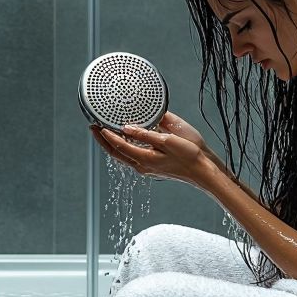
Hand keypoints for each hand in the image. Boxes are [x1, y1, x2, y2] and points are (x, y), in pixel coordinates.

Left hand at [91, 111, 214, 186]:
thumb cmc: (189, 156)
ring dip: (112, 144)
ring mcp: (147, 168)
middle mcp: (142, 166)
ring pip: (123, 156)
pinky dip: (124, 147)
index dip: (107, 135)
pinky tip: (125, 139)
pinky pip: (132, 156)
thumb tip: (127, 128)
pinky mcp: (152, 167)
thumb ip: (145, 134)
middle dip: (103, 140)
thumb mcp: (167, 141)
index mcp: (144, 159)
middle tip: (93, 127)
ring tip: (105, 131)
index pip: (119, 146)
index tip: (98, 125)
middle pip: (116, 153)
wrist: (203, 171)